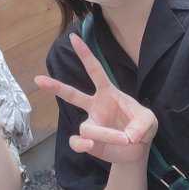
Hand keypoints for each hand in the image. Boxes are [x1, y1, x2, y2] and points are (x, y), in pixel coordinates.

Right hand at [35, 33, 157, 164]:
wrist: (138, 151)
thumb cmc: (141, 128)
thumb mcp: (150, 121)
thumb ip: (142, 124)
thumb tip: (127, 135)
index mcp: (108, 93)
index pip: (95, 70)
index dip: (85, 54)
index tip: (74, 38)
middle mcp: (96, 106)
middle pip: (72, 94)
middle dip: (55, 86)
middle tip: (38, 79)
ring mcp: (91, 124)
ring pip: (86, 126)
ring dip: (105, 133)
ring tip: (124, 139)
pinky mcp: (89, 142)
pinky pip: (78, 142)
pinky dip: (83, 144)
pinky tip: (91, 145)